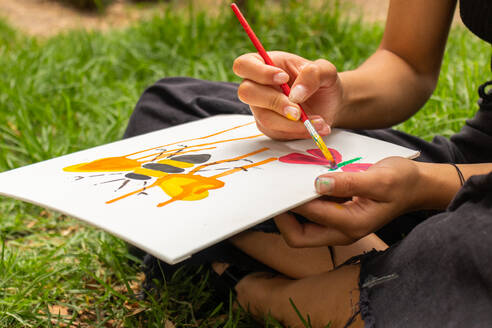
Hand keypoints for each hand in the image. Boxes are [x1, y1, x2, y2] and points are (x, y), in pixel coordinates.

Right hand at [233, 51, 342, 139]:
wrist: (330, 103)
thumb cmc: (322, 82)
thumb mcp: (325, 71)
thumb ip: (313, 74)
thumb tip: (295, 95)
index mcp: (265, 64)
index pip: (244, 65)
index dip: (259, 72)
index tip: (284, 78)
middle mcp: (257, 86)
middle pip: (246, 92)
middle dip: (274, 102)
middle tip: (298, 110)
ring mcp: (261, 108)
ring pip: (264, 117)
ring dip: (292, 123)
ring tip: (318, 121)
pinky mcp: (269, 127)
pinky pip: (277, 132)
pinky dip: (299, 131)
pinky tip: (316, 127)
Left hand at [274, 157, 422, 246]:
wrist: (416, 186)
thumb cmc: (401, 182)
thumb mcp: (379, 179)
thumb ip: (348, 182)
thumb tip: (317, 183)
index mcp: (352, 225)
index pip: (311, 216)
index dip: (294, 201)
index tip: (282, 183)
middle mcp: (342, 232)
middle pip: (299, 237)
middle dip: (282, 217)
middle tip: (276, 192)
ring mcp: (339, 227)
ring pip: (302, 229)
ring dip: (291, 210)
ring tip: (286, 185)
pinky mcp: (338, 218)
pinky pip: (311, 218)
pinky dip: (302, 204)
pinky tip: (301, 184)